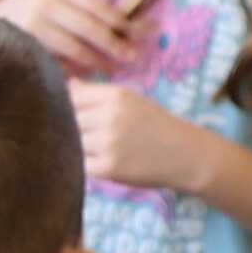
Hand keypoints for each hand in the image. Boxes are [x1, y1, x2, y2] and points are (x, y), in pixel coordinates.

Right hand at [0, 0, 135, 79]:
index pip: (99, 5)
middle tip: (133, 57)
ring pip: (76, 47)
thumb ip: (82, 10)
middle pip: (91, 27)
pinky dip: (74, 69)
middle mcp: (45, 1)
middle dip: (116, 44)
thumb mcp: (53, 1)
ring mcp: (33, 23)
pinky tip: (85, 73)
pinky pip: (59, 61)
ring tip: (112, 69)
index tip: (144, 32)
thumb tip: (128, 26)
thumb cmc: (27, 15)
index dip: (124, 21)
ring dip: (98, 61)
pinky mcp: (25, 45)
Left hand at [73, 78, 207, 196]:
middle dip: (73, 128)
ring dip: (79, 147)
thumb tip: (66, 85)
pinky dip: (86, 164)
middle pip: (68, 120)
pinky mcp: (108, 168)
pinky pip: (80, 164)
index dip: (67, 107)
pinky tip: (102, 161)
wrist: (185, 154)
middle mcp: (110, 116)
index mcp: (115, 96)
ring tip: (99, 149)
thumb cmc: (154, 125)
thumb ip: (96, 94)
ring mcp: (108, 143)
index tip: (77, 115)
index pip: (71, 97)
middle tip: (92, 136)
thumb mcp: (130, 100)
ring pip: (72, 143)